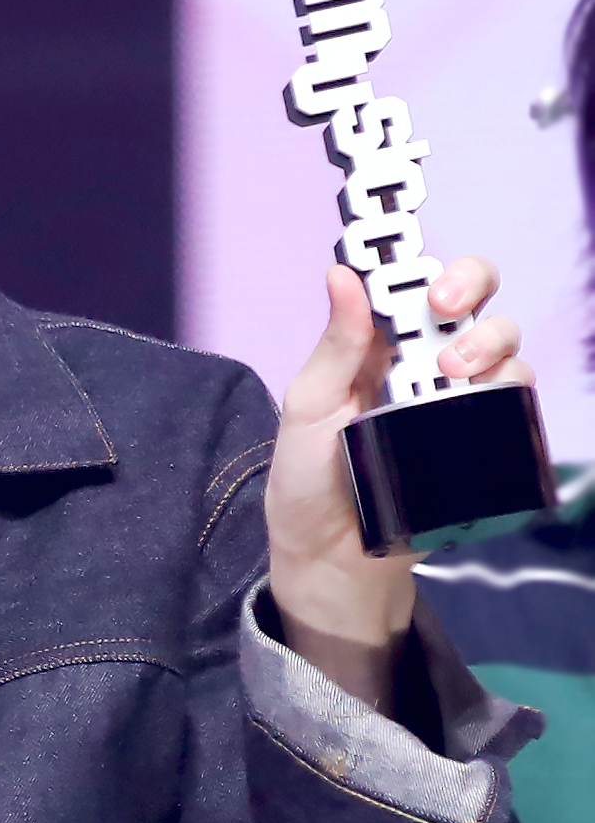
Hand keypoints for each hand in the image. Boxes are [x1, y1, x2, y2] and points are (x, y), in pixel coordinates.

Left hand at [265, 256, 533, 706]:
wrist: (331, 559)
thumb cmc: (308, 479)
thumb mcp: (308, 407)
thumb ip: (333, 345)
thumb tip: (341, 272)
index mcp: (376, 343)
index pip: (413, 283)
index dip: (424, 263)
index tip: (415, 270)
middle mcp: (423, 361)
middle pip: (472, 300)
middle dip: (470, 286)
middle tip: (444, 307)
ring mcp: (456, 398)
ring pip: (502, 344)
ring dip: (488, 342)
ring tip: (454, 371)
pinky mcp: (481, 439)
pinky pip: (514, 402)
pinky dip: (509, 391)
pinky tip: (484, 401)